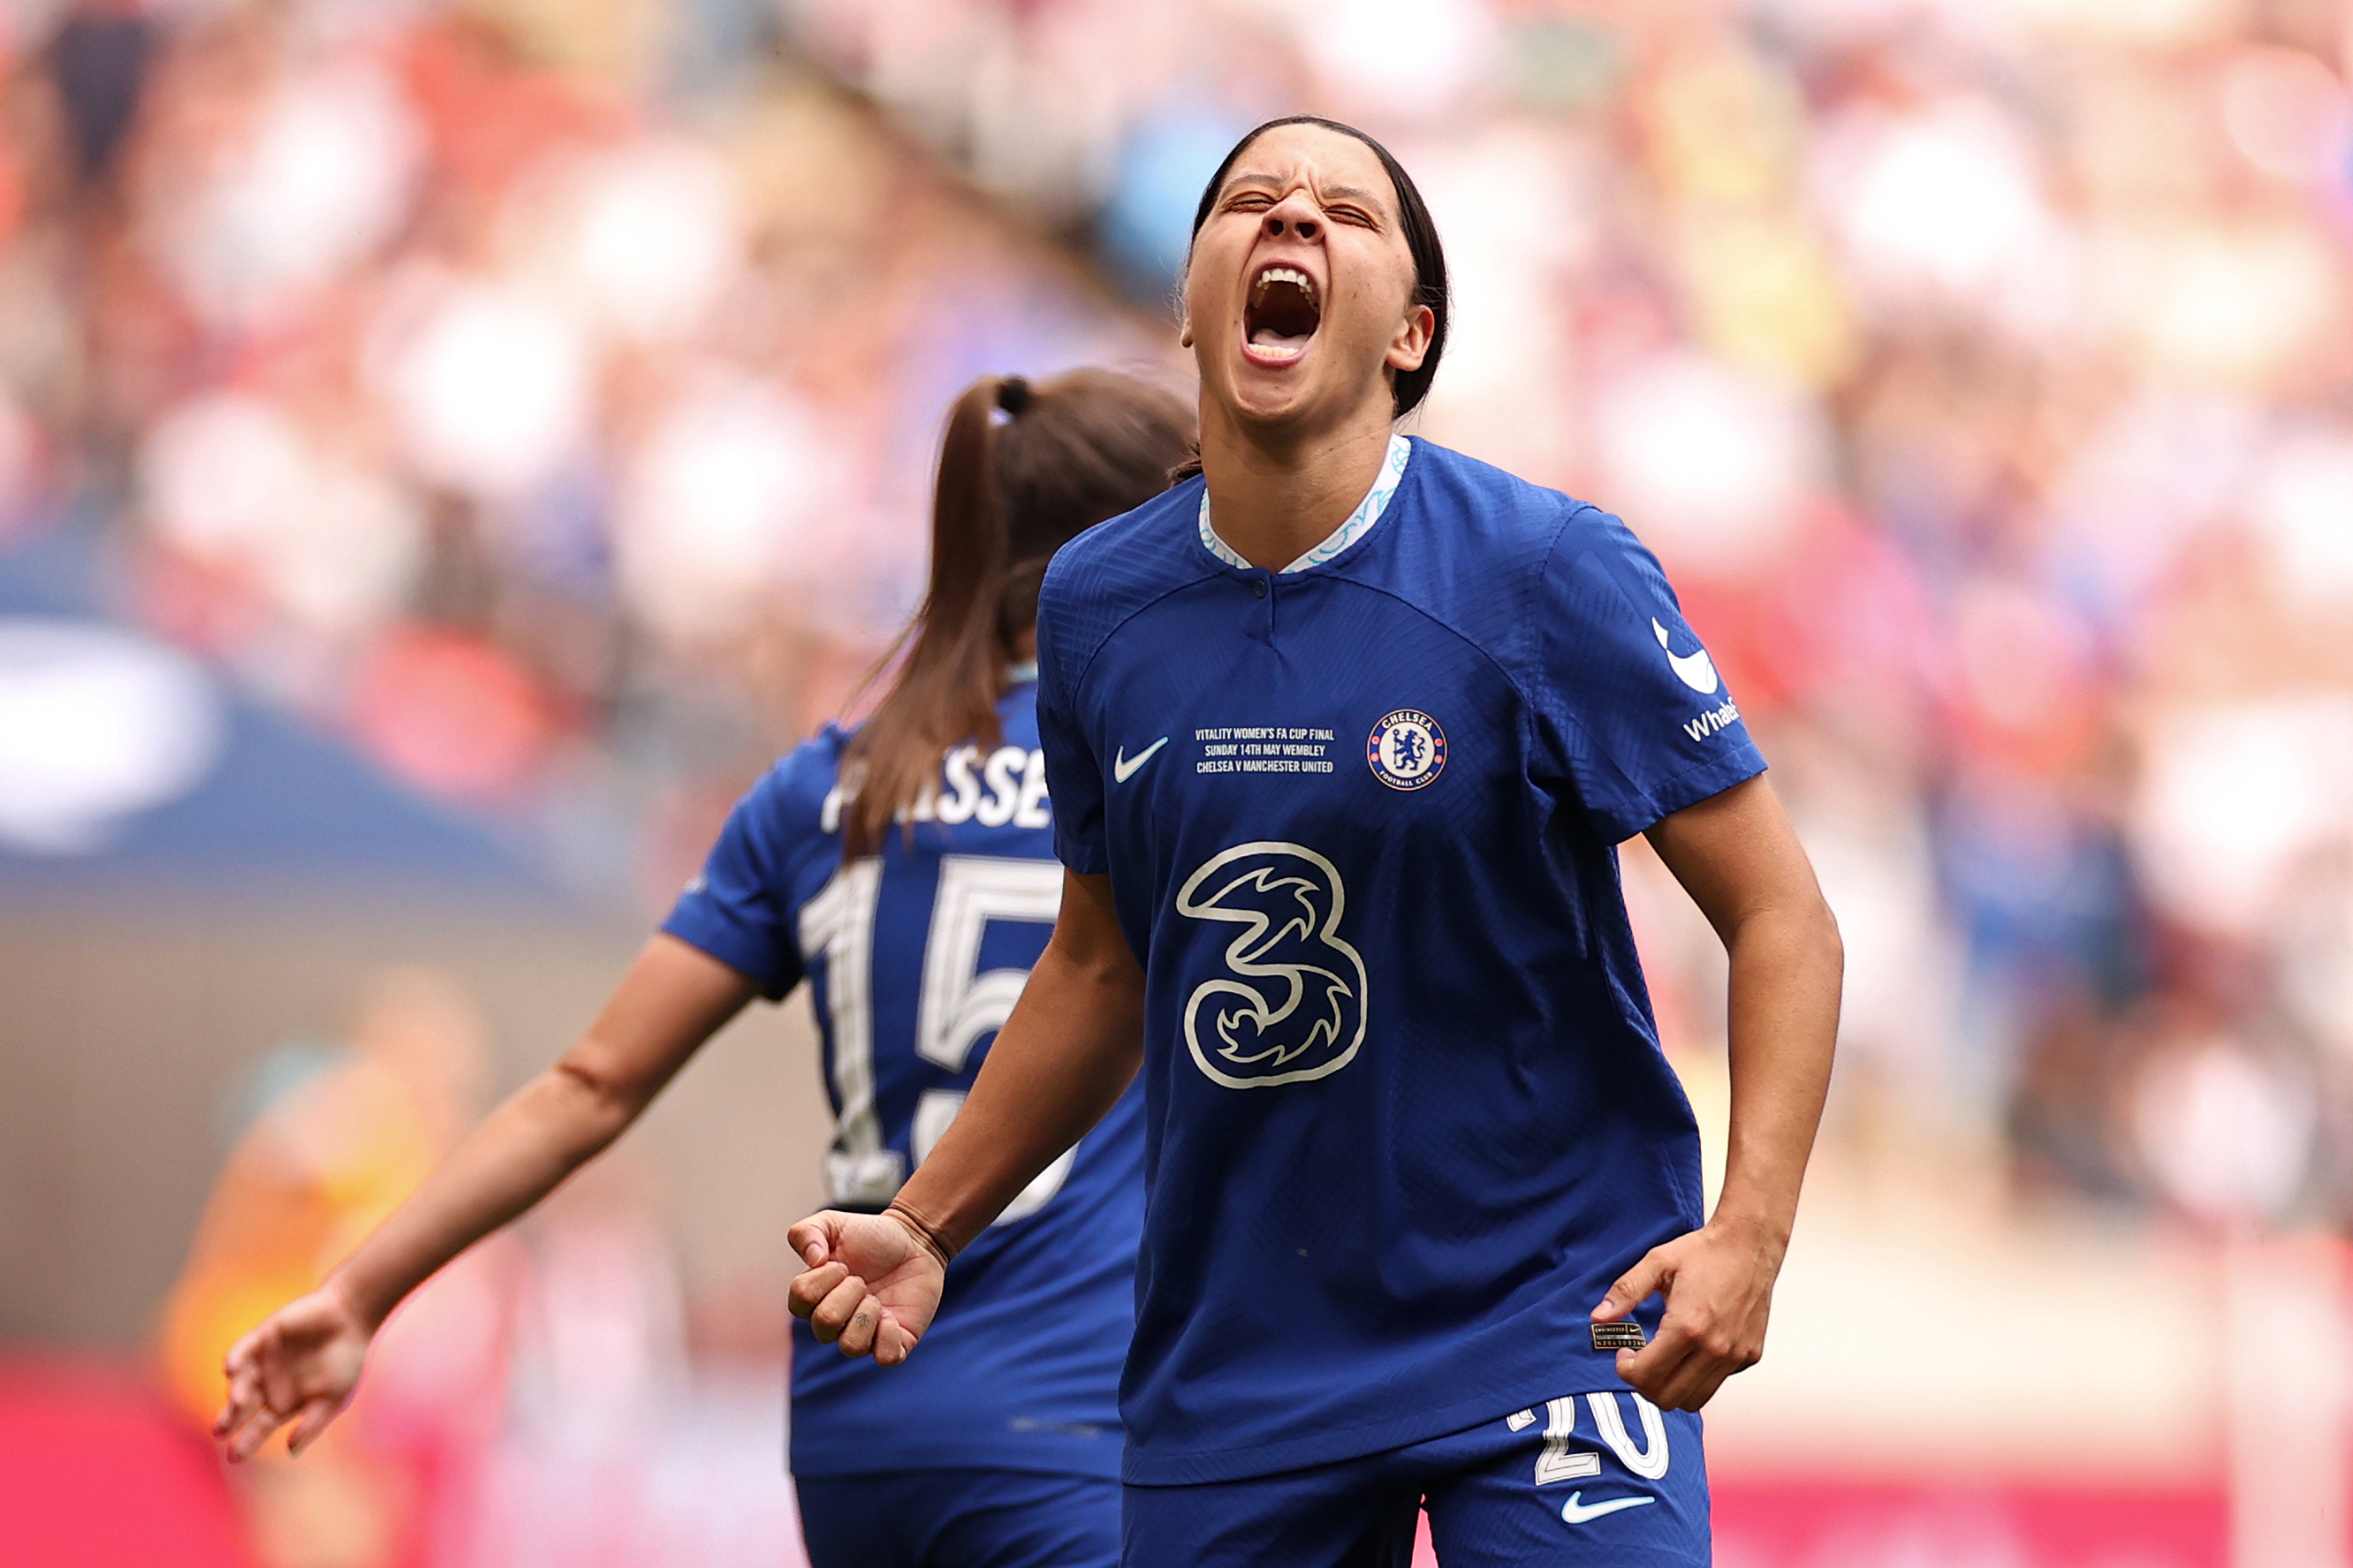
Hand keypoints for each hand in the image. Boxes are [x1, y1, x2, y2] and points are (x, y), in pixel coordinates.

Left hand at [213, 1284, 373, 1460]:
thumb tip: (291, 1451)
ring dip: (235, 1392)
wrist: (352, 1318)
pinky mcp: (262, 1337)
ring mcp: (263, 1361)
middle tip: (220, 1432)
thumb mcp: (333, 1397)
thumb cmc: (346, 1359)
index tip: (233, 1456)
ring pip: (240, 1381)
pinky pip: (242, 1350)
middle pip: (242, 1407)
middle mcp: (269, 1384)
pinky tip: (231, 1370)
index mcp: (285, 1402)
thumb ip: (313, 1423)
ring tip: (237, 1402)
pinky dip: (235, 1359)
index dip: (246, 1440)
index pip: (260, 1426)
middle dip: (229, 1419)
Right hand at [787, 1210, 946, 1366]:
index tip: (842, 1264)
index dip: (822, 1280)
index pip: (799, 1302)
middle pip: (825, 1325)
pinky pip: (886, 1358)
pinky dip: (888, 1336)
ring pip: (851, 1347)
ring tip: (876, 1298)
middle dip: (847, 1294)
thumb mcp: (832, 1223)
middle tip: (862, 1280)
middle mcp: (835, 1324)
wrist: (914, 1241)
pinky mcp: (895, 1342)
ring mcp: (865, 1336)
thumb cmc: (869, 1236)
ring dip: (866, 1314)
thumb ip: (807, 1232)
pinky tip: (892, 1316)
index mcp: (814, 1300)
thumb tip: (813, 1260)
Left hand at [1590, 1220, 1782, 1411]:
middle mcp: (1715, 1348)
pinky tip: (1690, 1350)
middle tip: (1639, 1361)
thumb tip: (1598, 1317)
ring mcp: (1735, 1355)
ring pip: (1695, 1400)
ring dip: (1671, 1388)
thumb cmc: (1704, 1252)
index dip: (1626, 1371)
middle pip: (1668, 1399)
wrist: (1751, 1244)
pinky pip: (1717, 1383)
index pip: (1647, 1377)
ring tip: (1663, 1360)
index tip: (1624, 1354)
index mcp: (1687, 1327)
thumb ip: (1625, 1291)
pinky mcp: (1750, 1356)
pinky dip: (1697, 1378)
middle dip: (1644, 1385)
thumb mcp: (1657, 1263)